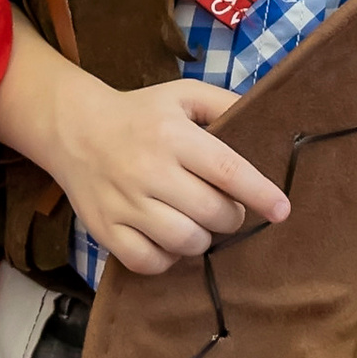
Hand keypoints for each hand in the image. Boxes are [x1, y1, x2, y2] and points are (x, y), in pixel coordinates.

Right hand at [0, 43, 289, 274]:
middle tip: (227, 209)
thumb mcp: (183, 95)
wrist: (74, 128)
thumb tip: (266, 119)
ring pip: (185, 242)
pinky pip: (149, 262)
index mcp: (173, 136)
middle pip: (211, 213)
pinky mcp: (105, 230)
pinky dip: (167, 259)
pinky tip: (169, 239)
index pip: (228, 172)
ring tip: (198, 222)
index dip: (260, 194)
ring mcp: (124, 203)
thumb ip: (225, 104)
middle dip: (232, 217)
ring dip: (203, 239)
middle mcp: (149, 170)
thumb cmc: (141, 114)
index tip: (282, 210)